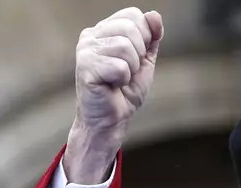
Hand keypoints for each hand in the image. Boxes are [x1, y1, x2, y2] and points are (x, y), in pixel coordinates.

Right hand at [64, 7, 163, 183]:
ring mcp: (85, 50)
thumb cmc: (124, 91)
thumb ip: (151, 37)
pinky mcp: (85, 67)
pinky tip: (112, 86)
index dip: (145, 37)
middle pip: (131, 28)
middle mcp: (90, 36)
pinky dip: (123, 80)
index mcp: (103, 30)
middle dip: (139, 54)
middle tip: (128, 71)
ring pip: (126, 47)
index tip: (137, 57)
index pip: (133, 15)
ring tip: (119, 80)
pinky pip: (120, 66)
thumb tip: (154, 15)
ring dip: (131, 69)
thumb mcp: (144, 61)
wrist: (111, 120)